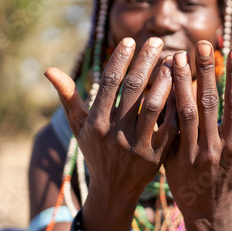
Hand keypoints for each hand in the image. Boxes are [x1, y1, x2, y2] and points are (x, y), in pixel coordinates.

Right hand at [44, 37, 177, 230]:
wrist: (114, 190)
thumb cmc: (95, 151)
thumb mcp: (79, 127)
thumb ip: (68, 96)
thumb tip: (49, 69)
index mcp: (96, 124)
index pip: (109, 84)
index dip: (120, 60)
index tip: (130, 41)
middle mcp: (115, 134)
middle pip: (133, 89)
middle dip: (145, 61)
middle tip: (155, 41)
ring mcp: (137, 146)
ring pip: (154, 106)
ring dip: (164, 80)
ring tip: (171, 60)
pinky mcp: (157, 156)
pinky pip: (170, 125)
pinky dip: (176, 105)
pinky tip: (182, 86)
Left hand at [165, 41, 231, 230]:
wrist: (205, 209)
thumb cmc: (231, 179)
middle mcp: (214, 146)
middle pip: (208, 101)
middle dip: (205, 71)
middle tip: (201, 44)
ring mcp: (192, 152)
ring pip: (185, 111)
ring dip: (181, 83)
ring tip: (177, 57)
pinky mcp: (173, 156)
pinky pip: (168, 127)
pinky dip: (166, 105)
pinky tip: (161, 83)